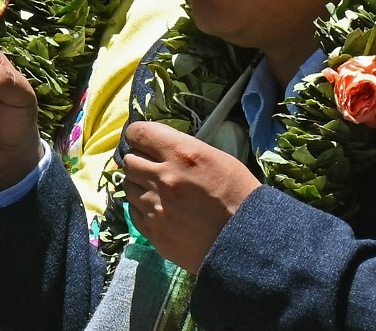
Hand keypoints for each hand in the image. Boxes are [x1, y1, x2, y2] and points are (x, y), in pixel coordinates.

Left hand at [123, 121, 260, 273]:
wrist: (247, 241)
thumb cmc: (238, 193)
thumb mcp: (215, 157)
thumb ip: (182, 149)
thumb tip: (158, 147)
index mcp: (180, 154)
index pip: (138, 133)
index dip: (138, 135)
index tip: (143, 141)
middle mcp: (161, 177)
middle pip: (129, 160)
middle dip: (139, 160)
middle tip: (152, 167)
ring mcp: (154, 206)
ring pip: (128, 186)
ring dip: (139, 184)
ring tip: (157, 190)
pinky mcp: (152, 231)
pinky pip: (132, 211)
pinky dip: (141, 207)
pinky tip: (159, 209)